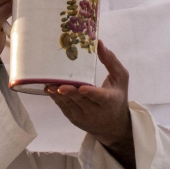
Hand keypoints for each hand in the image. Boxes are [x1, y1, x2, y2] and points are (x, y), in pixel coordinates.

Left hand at [46, 41, 135, 168]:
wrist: (112, 125)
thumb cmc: (117, 97)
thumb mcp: (120, 79)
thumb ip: (111, 62)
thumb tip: (98, 43)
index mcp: (109, 100)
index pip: (100, 97)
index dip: (91, 93)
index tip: (82, 88)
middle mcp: (96, 111)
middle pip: (80, 100)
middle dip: (69, 93)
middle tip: (59, 86)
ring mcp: (83, 116)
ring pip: (69, 104)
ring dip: (58, 95)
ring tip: (49, 85)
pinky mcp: (73, 118)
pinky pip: (63, 107)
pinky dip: (56, 98)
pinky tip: (49, 89)